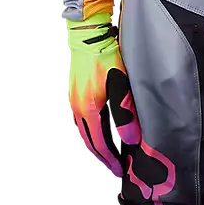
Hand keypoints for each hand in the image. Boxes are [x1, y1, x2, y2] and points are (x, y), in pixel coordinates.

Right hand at [66, 12, 141, 175]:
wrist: (88, 35)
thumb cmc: (105, 56)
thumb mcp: (121, 83)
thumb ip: (125, 113)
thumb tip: (130, 139)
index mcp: (88, 109)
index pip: (99, 144)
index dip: (110, 159)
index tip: (119, 169)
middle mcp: (77, 108)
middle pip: (89, 142)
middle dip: (103, 156)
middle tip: (115, 167)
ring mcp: (73, 100)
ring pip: (84, 131)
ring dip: (96, 144)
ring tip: (108, 153)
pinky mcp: (74, 92)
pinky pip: (82, 120)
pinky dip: (91, 131)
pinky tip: (99, 129)